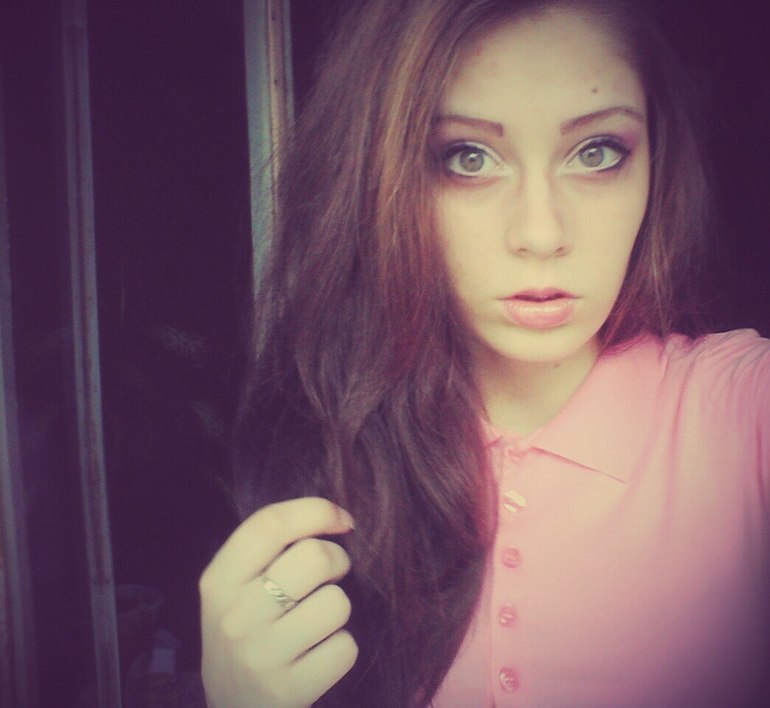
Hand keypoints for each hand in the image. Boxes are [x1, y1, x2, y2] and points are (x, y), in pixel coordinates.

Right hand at [199, 497, 357, 707]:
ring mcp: (259, 657)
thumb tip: (338, 517)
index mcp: (219, 580)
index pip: (270, 524)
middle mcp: (234, 617)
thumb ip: (270, 550)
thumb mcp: (236, 590)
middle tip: (330, 575)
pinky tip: (318, 655)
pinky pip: (345, 648)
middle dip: (337, 560)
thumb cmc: (246, 633)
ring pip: (336, 602)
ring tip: (317, 621)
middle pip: (313, 557)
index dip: (317, 511)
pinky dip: (340, 648)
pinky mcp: (287, 692)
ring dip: (337, 609)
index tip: (343, 520)